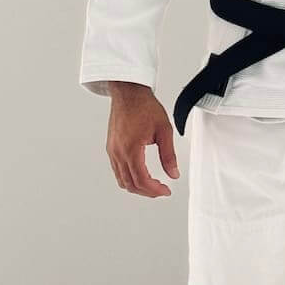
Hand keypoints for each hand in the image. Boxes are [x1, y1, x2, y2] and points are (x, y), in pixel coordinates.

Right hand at [106, 83, 180, 197]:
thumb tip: (173, 173)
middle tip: (161, 190)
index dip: (154, 190)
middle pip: (130, 184)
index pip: (141, 180)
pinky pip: (117, 171)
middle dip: (147, 192)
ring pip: (122, 180)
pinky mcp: (110, 148)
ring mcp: (112, 151)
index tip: (165, 191)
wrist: (129, 93)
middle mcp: (118, 152)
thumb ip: (169, 155)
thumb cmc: (144, 106)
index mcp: (131, 148)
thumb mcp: (164, 130)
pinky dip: (128, 178)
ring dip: (137, 187)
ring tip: (152, 185)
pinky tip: (139, 175)